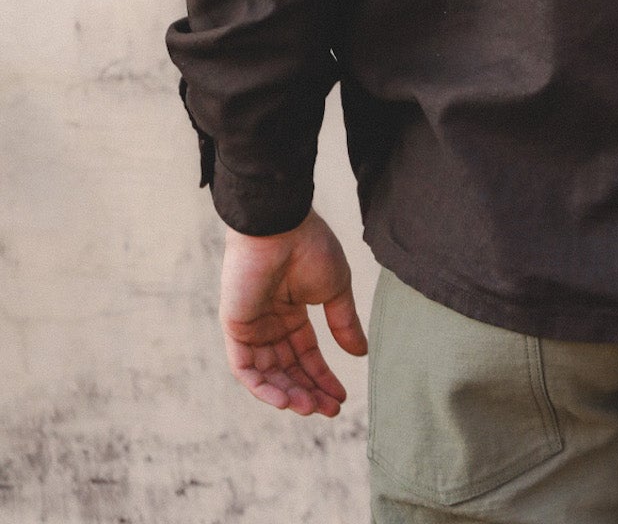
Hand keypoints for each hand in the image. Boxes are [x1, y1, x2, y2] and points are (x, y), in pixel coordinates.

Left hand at [219, 208, 367, 415]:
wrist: (281, 227)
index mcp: (292, 311)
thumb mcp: (336, 289)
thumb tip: (361, 353)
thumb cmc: (311, 248)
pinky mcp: (234, 328)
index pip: (306, 354)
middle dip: (308, 391)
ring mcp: (251, 326)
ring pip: (267, 374)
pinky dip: (263, 387)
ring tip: (310, 409)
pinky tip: (286, 399)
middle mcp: (270, 322)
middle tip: (328, 411)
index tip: (341, 398)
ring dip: (288, 394)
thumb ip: (344, 323)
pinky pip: (245, 368)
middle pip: (288, 368)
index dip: (323, 377)